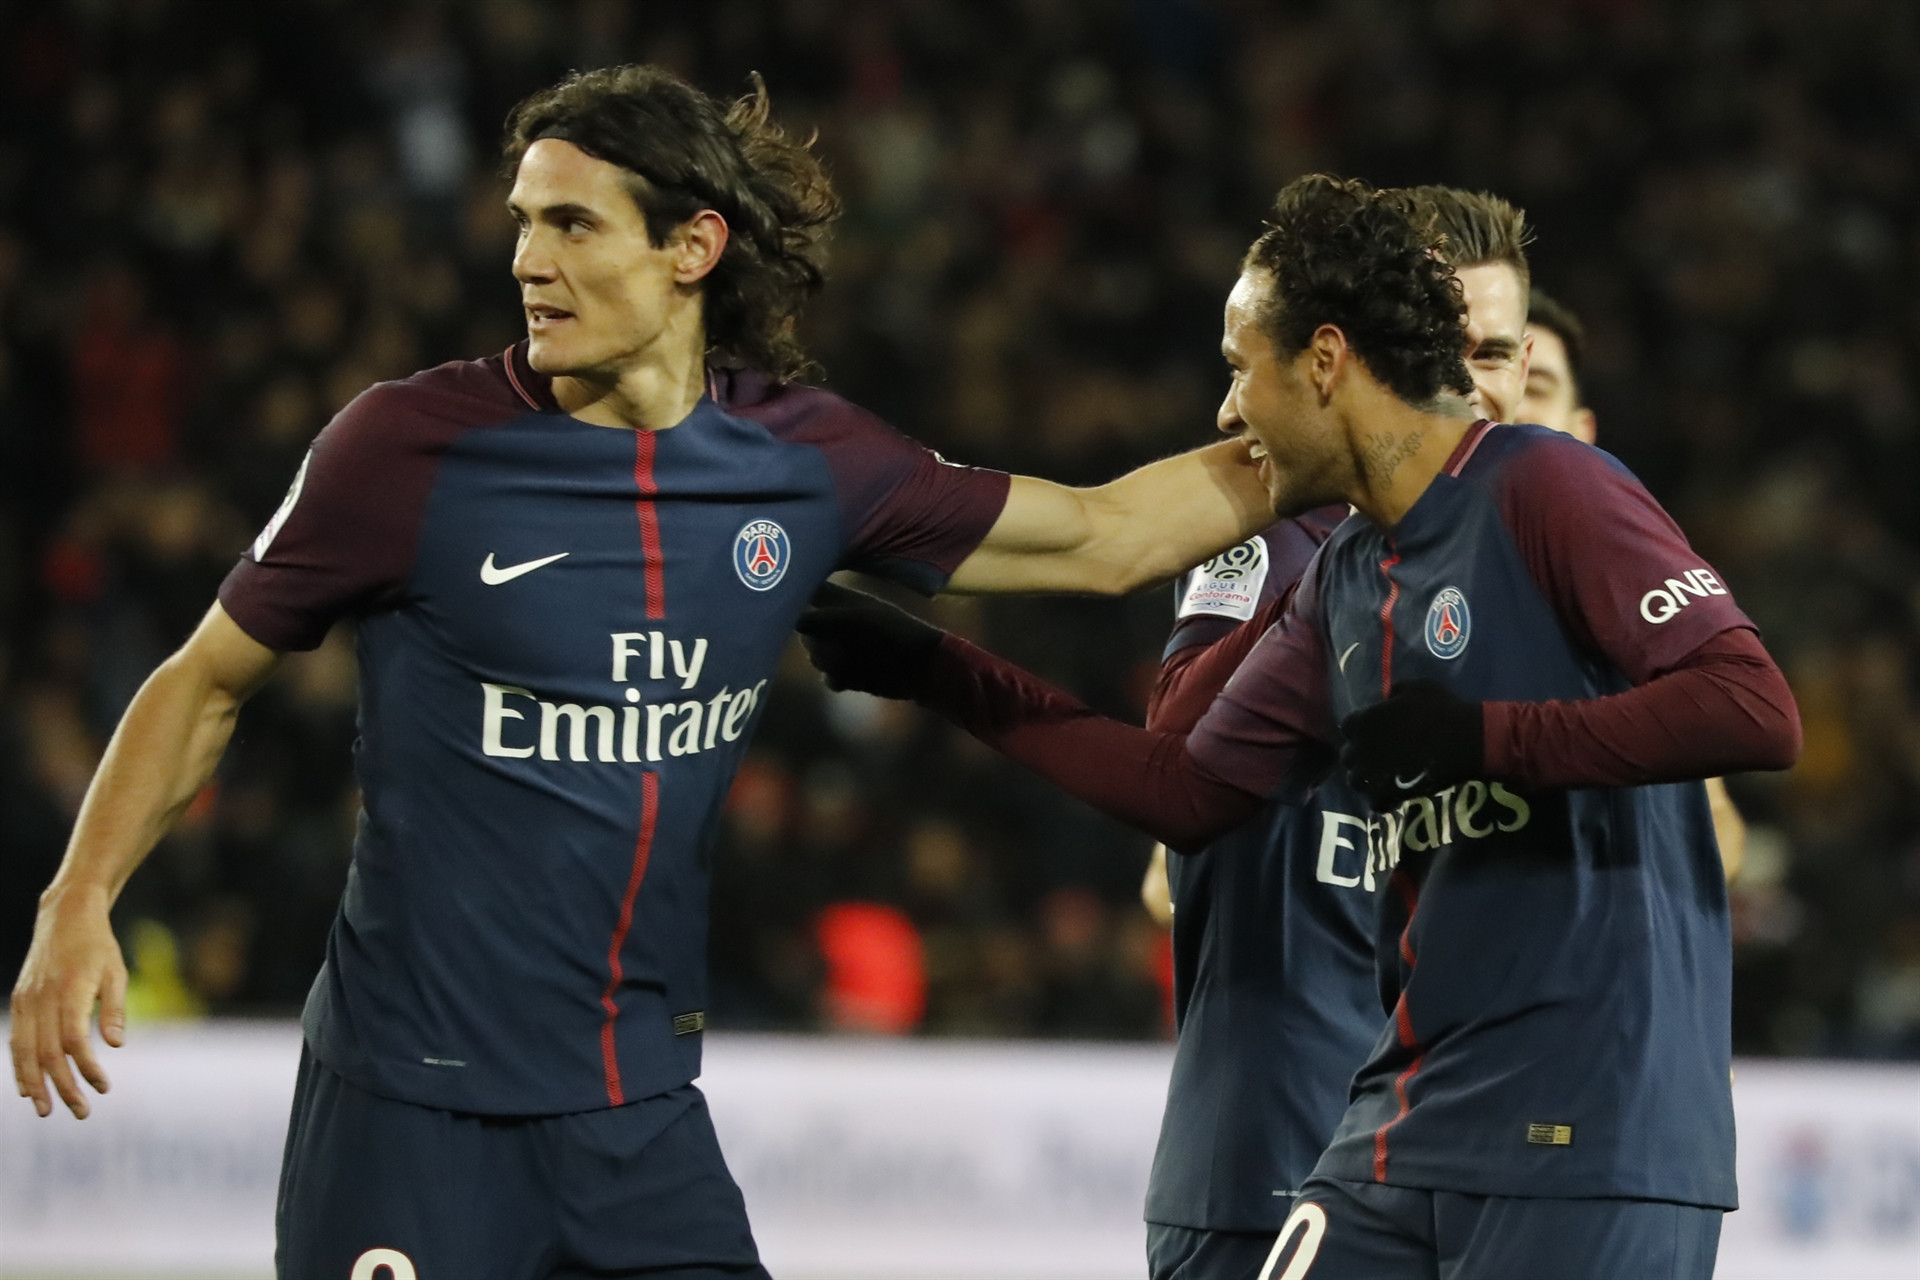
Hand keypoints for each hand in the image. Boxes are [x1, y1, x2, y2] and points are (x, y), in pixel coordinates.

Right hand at [9, 888, 127, 1118]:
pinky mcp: (19, 1001)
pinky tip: (27, 1088)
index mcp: (72, 989)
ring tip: (47, 1110)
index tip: (104, 1087)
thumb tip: (115, 1045)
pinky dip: (19, 1066)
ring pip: (24, 1050)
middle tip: (80, 1112)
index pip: (74, 1039)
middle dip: (63, 1086)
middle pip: (48, 1052)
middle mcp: (44, 997)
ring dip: (35, 1084)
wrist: (66, 917)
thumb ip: (115, 1009)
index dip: (86, 1067)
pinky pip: (15, 1039)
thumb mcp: (116, 972)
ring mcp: (27, 999)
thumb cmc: (99, 947)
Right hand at [794, 581, 946, 699]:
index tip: (785, 606)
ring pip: (814, 656)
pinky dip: (837, 679)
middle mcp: (835, 622)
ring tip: (847, 661)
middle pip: (803, 631)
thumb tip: (791, 620)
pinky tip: (851, 679)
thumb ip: (822, 619)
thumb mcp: (857, 621)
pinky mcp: (847, 672)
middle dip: (814, 642)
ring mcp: (840, 647)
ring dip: (828, 662)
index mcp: (838, 601)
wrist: (921, 667)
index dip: (792, 596)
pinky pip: (827, 676)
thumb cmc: (893, 633)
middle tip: (834, 646)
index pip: (806, 590)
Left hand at [1338, 679, 1483, 809]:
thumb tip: (1387, 699)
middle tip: (1379, 759)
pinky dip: (1382, 800)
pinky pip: (1374, 802)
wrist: (1463, 740)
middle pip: (1348, 756)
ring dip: (1367, 780)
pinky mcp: (1385, 793)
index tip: (1374, 734)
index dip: (1360, 731)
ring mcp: (1370, 773)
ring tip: (1384, 779)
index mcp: (1364, 720)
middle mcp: (1360, 747)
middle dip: (1361, 757)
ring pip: (1355, 781)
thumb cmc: (1441, 710)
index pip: (1348, 727)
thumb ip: (1394, 693)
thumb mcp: (1416, 688)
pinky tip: (1395, 795)